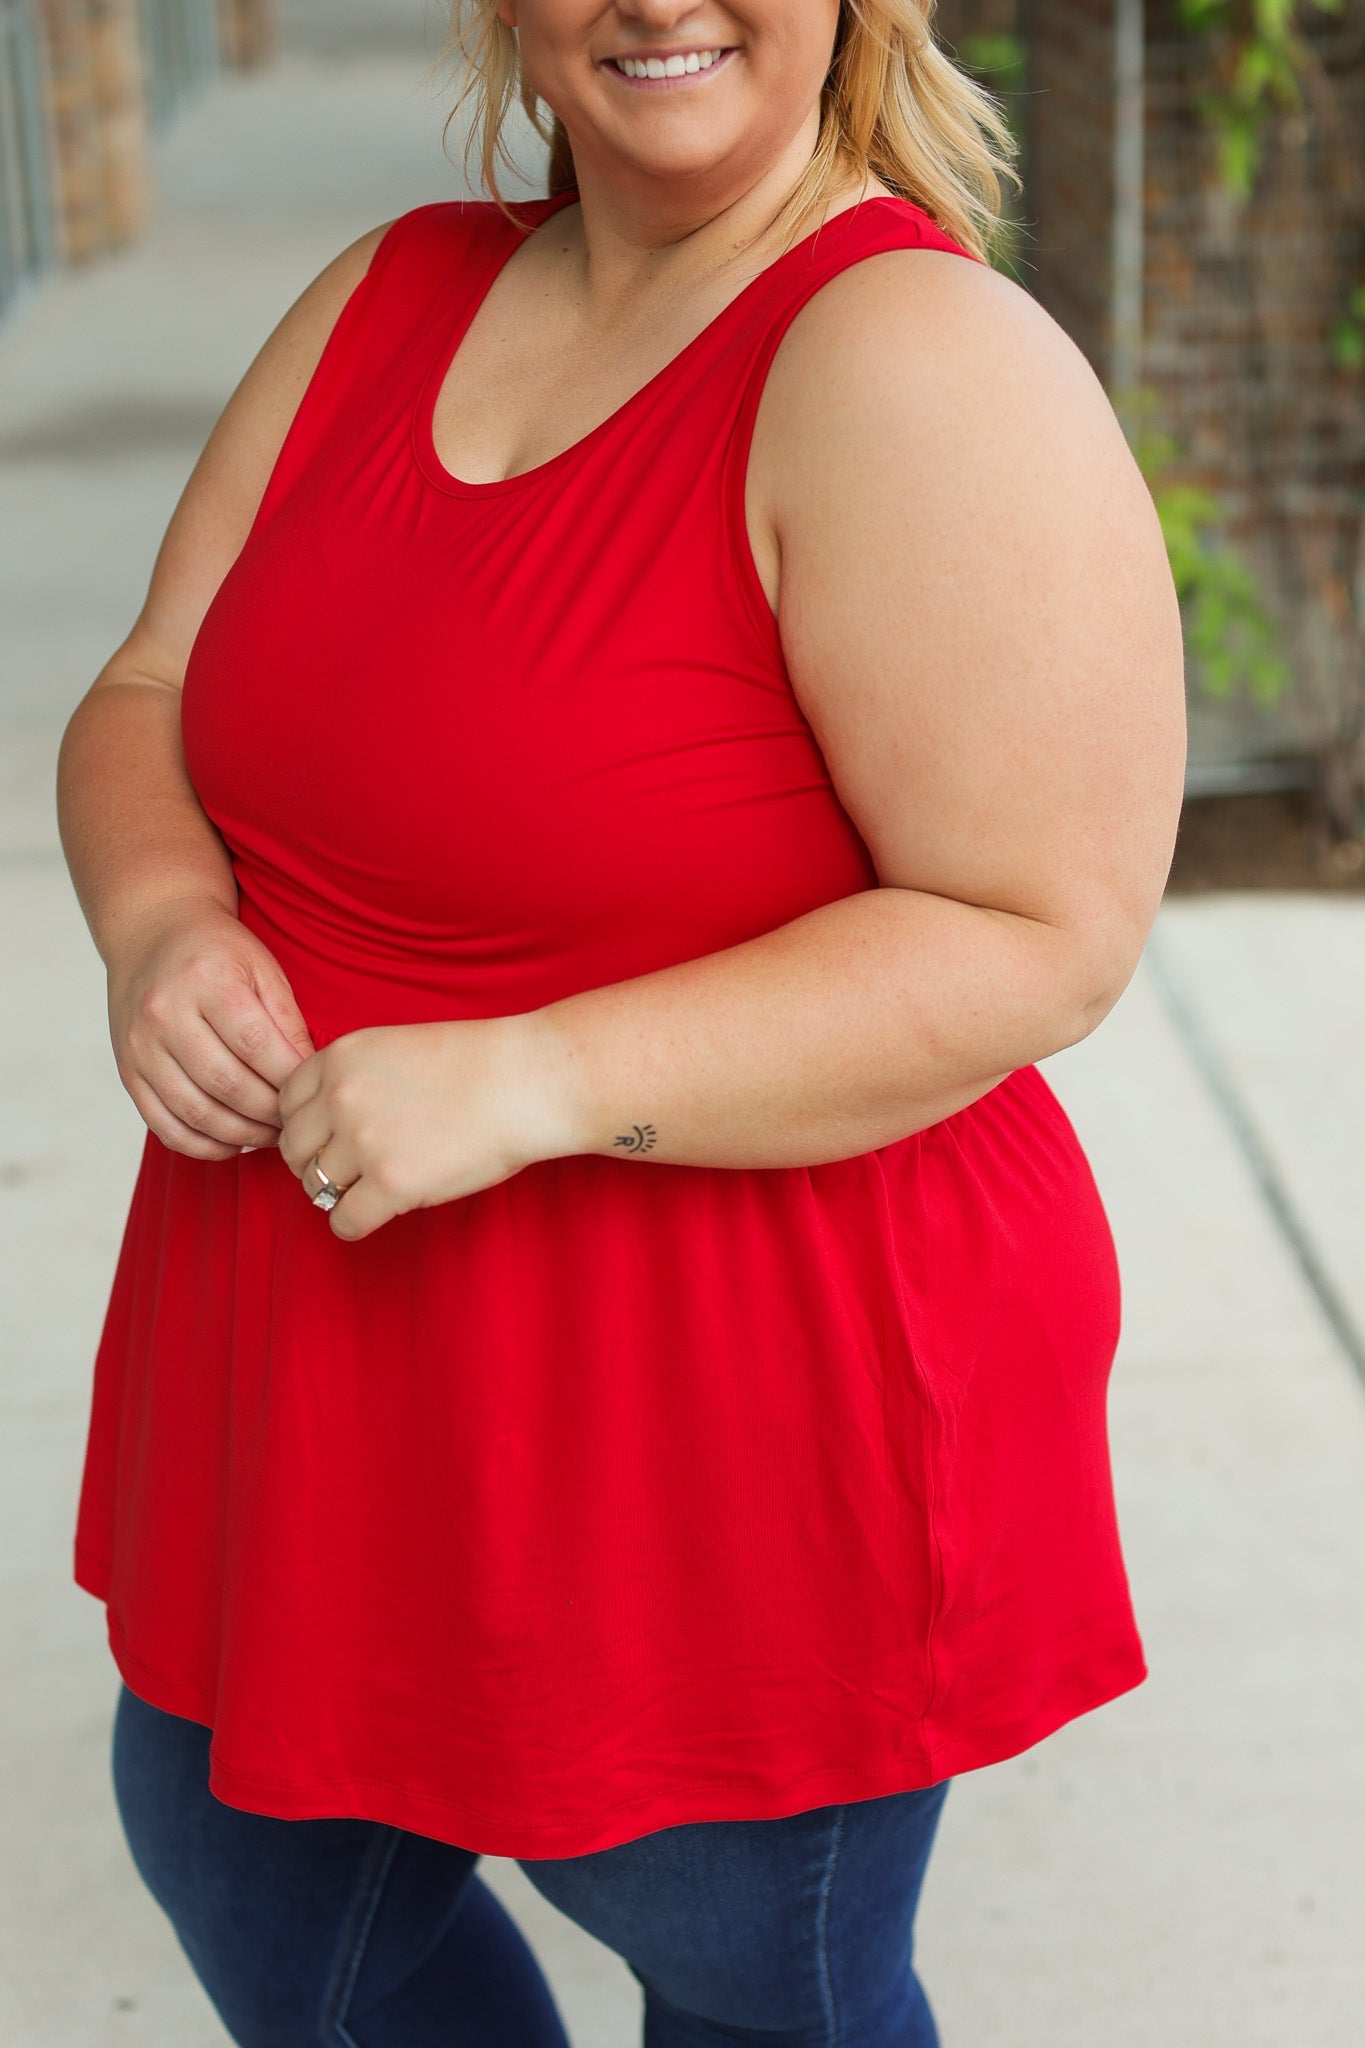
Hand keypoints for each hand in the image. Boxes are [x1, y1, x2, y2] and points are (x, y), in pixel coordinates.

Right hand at [108, 900, 315, 1159]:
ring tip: (272, 1133)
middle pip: (227, 1085)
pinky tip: (233, 1141)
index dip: (290, 1079)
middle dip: (271, 1113)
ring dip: (242, 1134)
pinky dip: (203, 1145)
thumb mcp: (262, 969)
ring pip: (196, 1113)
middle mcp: (164, 1014)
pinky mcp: (127, 1072)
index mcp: (205, 980)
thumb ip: (287, 1021)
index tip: (313, 1092)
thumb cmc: (217, 951)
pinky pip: (165, 1126)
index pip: (256, 1045)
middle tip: (297, 1120)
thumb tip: (309, 1076)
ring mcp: (140, 1047)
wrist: (152, 934)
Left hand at [277, 1015, 568, 1241]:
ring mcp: (362, 1143)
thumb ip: (354, 1075)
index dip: (307, 1124)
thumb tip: (323, 1122)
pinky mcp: (390, 1185)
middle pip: (293, 1148)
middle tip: (348, 1169)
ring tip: (369, 1189)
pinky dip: (354, 1224)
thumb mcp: (396, 1046)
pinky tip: (378, 1213)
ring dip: (338, 1193)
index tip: (328, 1136)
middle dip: (315, 1162)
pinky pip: (343, 1221)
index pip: (286, 1102)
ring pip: (315, 1187)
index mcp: (340, 1057)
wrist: (525, 1082)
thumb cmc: (476, 1064)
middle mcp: (340, 1098)